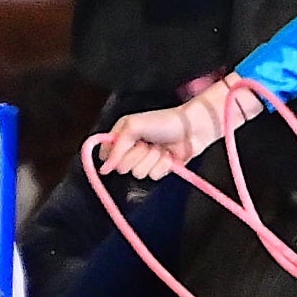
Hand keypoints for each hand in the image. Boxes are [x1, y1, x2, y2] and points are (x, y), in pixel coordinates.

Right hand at [99, 77, 261, 179]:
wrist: (192, 128)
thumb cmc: (164, 121)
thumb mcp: (133, 126)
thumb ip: (117, 146)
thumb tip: (104, 167)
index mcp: (122, 135)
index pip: (106, 155)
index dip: (114, 157)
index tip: (124, 151)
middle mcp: (132, 149)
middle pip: (123, 167)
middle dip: (137, 155)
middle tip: (148, 144)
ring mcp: (147, 159)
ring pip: (140, 173)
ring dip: (152, 160)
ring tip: (161, 147)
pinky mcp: (161, 168)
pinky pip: (155, 176)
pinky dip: (163, 165)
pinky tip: (169, 155)